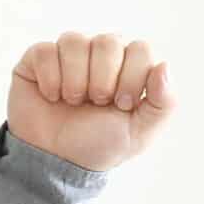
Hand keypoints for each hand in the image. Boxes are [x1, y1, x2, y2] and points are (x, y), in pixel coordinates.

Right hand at [7, 31, 175, 171]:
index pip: (141, 49)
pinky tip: (52, 97)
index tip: (122, 105)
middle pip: (109, 41)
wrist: (56, 162)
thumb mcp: (140, 133)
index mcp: (128, 67)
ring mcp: (69, 54)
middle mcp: (100, 55)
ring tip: (72, 102)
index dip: (133, 77)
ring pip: (75, 41)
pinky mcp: (39, 58)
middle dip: (103, 80)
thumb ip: (164, 103)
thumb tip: (164, 66)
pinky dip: (51, 79)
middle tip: (96, 103)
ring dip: (75, 81)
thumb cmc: (99, 145)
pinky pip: (46, 51)